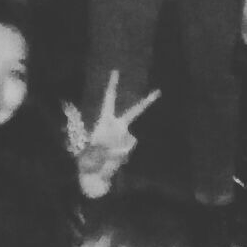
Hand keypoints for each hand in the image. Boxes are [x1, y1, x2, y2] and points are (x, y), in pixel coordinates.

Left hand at [78, 70, 159, 197]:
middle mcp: (117, 127)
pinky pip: (128, 150)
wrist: (94, 174)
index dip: (112, 85)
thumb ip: (107, 147)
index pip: (109, 99)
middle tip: (158, 92)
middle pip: (133, 112)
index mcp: (104, 121)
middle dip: (146, 102)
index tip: (116, 71)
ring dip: (117, 149)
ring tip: (106, 156)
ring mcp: (125, 137)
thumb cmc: (88, 161)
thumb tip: (120, 146)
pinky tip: (112, 160)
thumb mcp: (90, 151)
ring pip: (129, 140)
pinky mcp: (129, 148)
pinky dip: (119, 156)